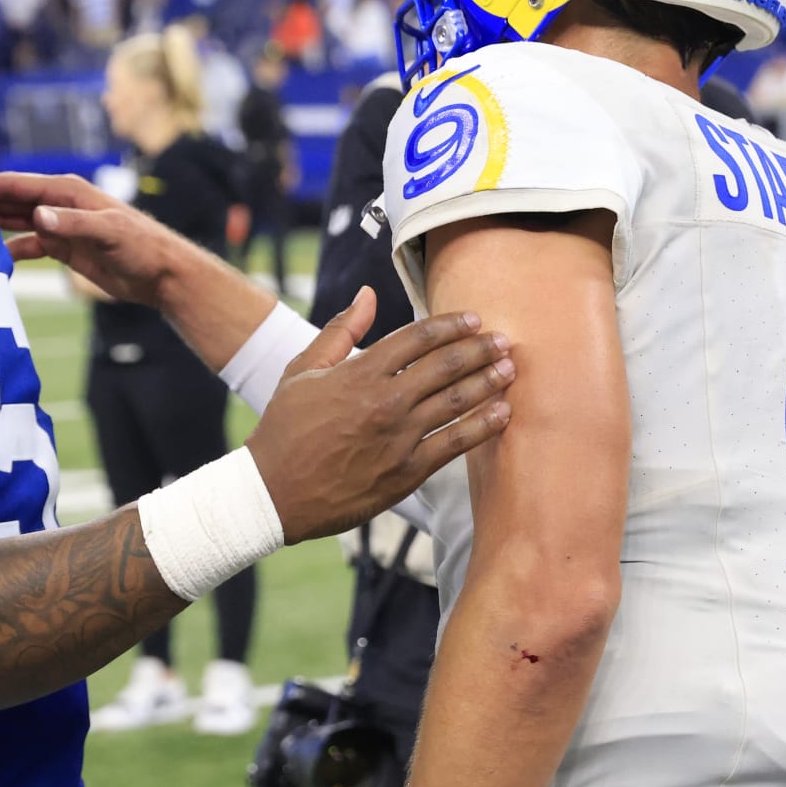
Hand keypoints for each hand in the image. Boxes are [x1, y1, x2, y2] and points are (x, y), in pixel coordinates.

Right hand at [0, 171, 185, 306]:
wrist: (161, 274)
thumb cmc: (141, 247)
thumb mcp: (109, 233)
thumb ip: (72, 225)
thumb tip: (38, 216)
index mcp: (66, 192)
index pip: (17, 185)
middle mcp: (59, 205)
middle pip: (10, 201)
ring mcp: (60, 226)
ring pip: (16, 222)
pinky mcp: (64, 248)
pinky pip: (28, 245)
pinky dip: (10, 251)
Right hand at [247, 288, 513, 543]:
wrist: (275, 492)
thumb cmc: (285, 427)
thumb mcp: (303, 370)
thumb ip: (340, 331)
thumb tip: (367, 294)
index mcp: (360, 372)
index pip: (418, 337)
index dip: (450, 324)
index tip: (472, 319)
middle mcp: (384, 401)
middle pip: (445, 365)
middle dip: (480, 349)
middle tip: (503, 340)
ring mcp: (399, 438)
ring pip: (457, 401)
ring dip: (488, 382)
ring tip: (510, 369)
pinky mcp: (407, 471)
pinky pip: (456, 444)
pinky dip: (483, 426)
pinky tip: (503, 413)